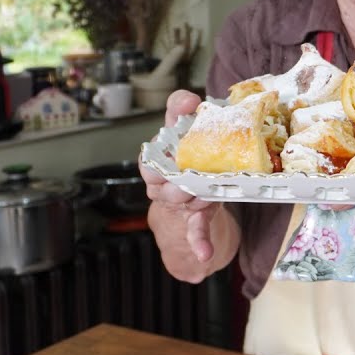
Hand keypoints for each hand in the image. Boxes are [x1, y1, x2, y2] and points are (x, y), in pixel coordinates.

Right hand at [142, 90, 218, 262]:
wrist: (190, 186)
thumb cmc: (184, 153)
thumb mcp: (180, 129)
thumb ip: (179, 109)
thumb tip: (187, 98)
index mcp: (156, 161)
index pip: (148, 158)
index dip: (158, 153)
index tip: (168, 145)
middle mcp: (162, 184)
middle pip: (163, 182)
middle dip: (177, 178)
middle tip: (192, 171)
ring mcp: (179, 202)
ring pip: (181, 201)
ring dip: (194, 198)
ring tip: (205, 194)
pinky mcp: (196, 218)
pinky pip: (195, 232)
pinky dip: (200, 243)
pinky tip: (205, 256)